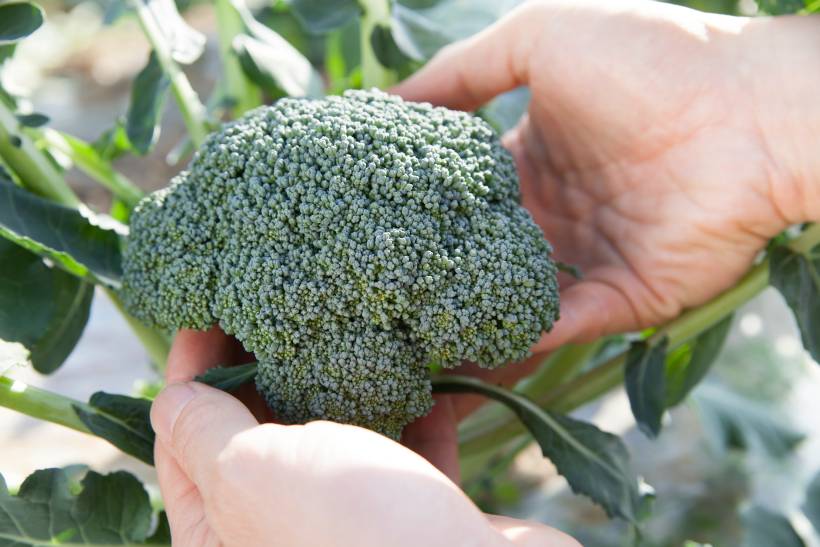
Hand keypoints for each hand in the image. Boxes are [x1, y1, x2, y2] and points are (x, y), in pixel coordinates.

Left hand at [152, 329, 579, 546]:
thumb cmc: (350, 537)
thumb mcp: (251, 476)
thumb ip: (203, 435)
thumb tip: (169, 402)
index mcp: (223, 533)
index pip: (185, 440)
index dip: (191, 371)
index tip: (209, 307)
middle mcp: (282, 531)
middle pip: (261, 432)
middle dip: (268, 365)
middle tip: (279, 301)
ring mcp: (353, 525)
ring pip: (341, 437)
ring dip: (348, 382)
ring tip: (352, 323)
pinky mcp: (417, 517)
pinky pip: (410, 451)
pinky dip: (415, 412)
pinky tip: (423, 375)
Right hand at [394, 0, 818, 353]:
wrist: (750, 109)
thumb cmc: (649, 62)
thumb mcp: (540, 38)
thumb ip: (464, 70)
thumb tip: (391, 101)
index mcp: (536, 158)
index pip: (465, 195)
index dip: (420, 211)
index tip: (369, 228)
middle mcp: (557, 213)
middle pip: (484, 254)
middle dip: (438, 276)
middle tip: (377, 299)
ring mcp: (590, 258)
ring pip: (517, 300)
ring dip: (471, 319)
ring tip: (412, 343)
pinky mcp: (626, 297)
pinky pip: (566, 324)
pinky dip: (524, 336)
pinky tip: (475, 347)